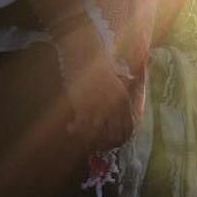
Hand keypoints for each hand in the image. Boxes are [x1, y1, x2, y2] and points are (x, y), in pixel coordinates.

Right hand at [59, 29, 135, 150]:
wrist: (84, 52)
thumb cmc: (97, 66)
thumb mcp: (115, 83)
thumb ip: (117, 101)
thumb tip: (119, 115)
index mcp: (124, 100)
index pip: (127, 129)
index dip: (118, 140)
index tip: (108, 143)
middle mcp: (115, 106)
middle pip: (113, 136)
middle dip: (103, 144)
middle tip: (92, 144)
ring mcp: (99, 106)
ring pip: (97, 135)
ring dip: (87, 139)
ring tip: (79, 136)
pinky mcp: (84, 104)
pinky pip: (82, 126)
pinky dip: (75, 130)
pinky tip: (70, 127)